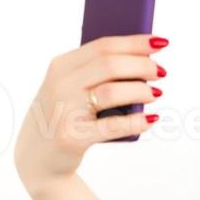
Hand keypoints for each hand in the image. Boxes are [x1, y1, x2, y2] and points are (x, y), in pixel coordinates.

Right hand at [13, 34, 165, 194]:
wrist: (38, 158)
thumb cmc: (64, 117)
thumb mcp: (71, 88)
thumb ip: (96, 72)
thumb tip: (142, 59)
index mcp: (61, 66)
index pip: (103, 46)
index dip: (135, 42)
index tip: (160, 41)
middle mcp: (60, 84)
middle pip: (110, 65)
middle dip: (142, 66)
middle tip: (161, 72)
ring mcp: (64, 110)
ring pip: (111, 91)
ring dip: (140, 91)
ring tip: (155, 94)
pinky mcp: (72, 137)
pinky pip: (111, 126)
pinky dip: (135, 122)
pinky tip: (150, 119)